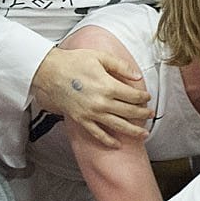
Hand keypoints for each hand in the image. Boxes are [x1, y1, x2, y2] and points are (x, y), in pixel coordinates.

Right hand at [31, 46, 150, 147]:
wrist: (49, 72)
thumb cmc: (74, 62)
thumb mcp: (100, 56)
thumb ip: (120, 66)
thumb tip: (137, 76)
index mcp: (108, 86)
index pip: (133, 96)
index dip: (143, 98)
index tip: (147, 98)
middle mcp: (102, 102)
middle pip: (129, 112)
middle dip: (142, 114)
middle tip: (150, 115)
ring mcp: (91, 113)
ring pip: (118, 126)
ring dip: (133, 131)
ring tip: (143, 134)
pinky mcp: (81, 120)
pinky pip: (97, 134)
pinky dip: (108, 141)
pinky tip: (117, 144)